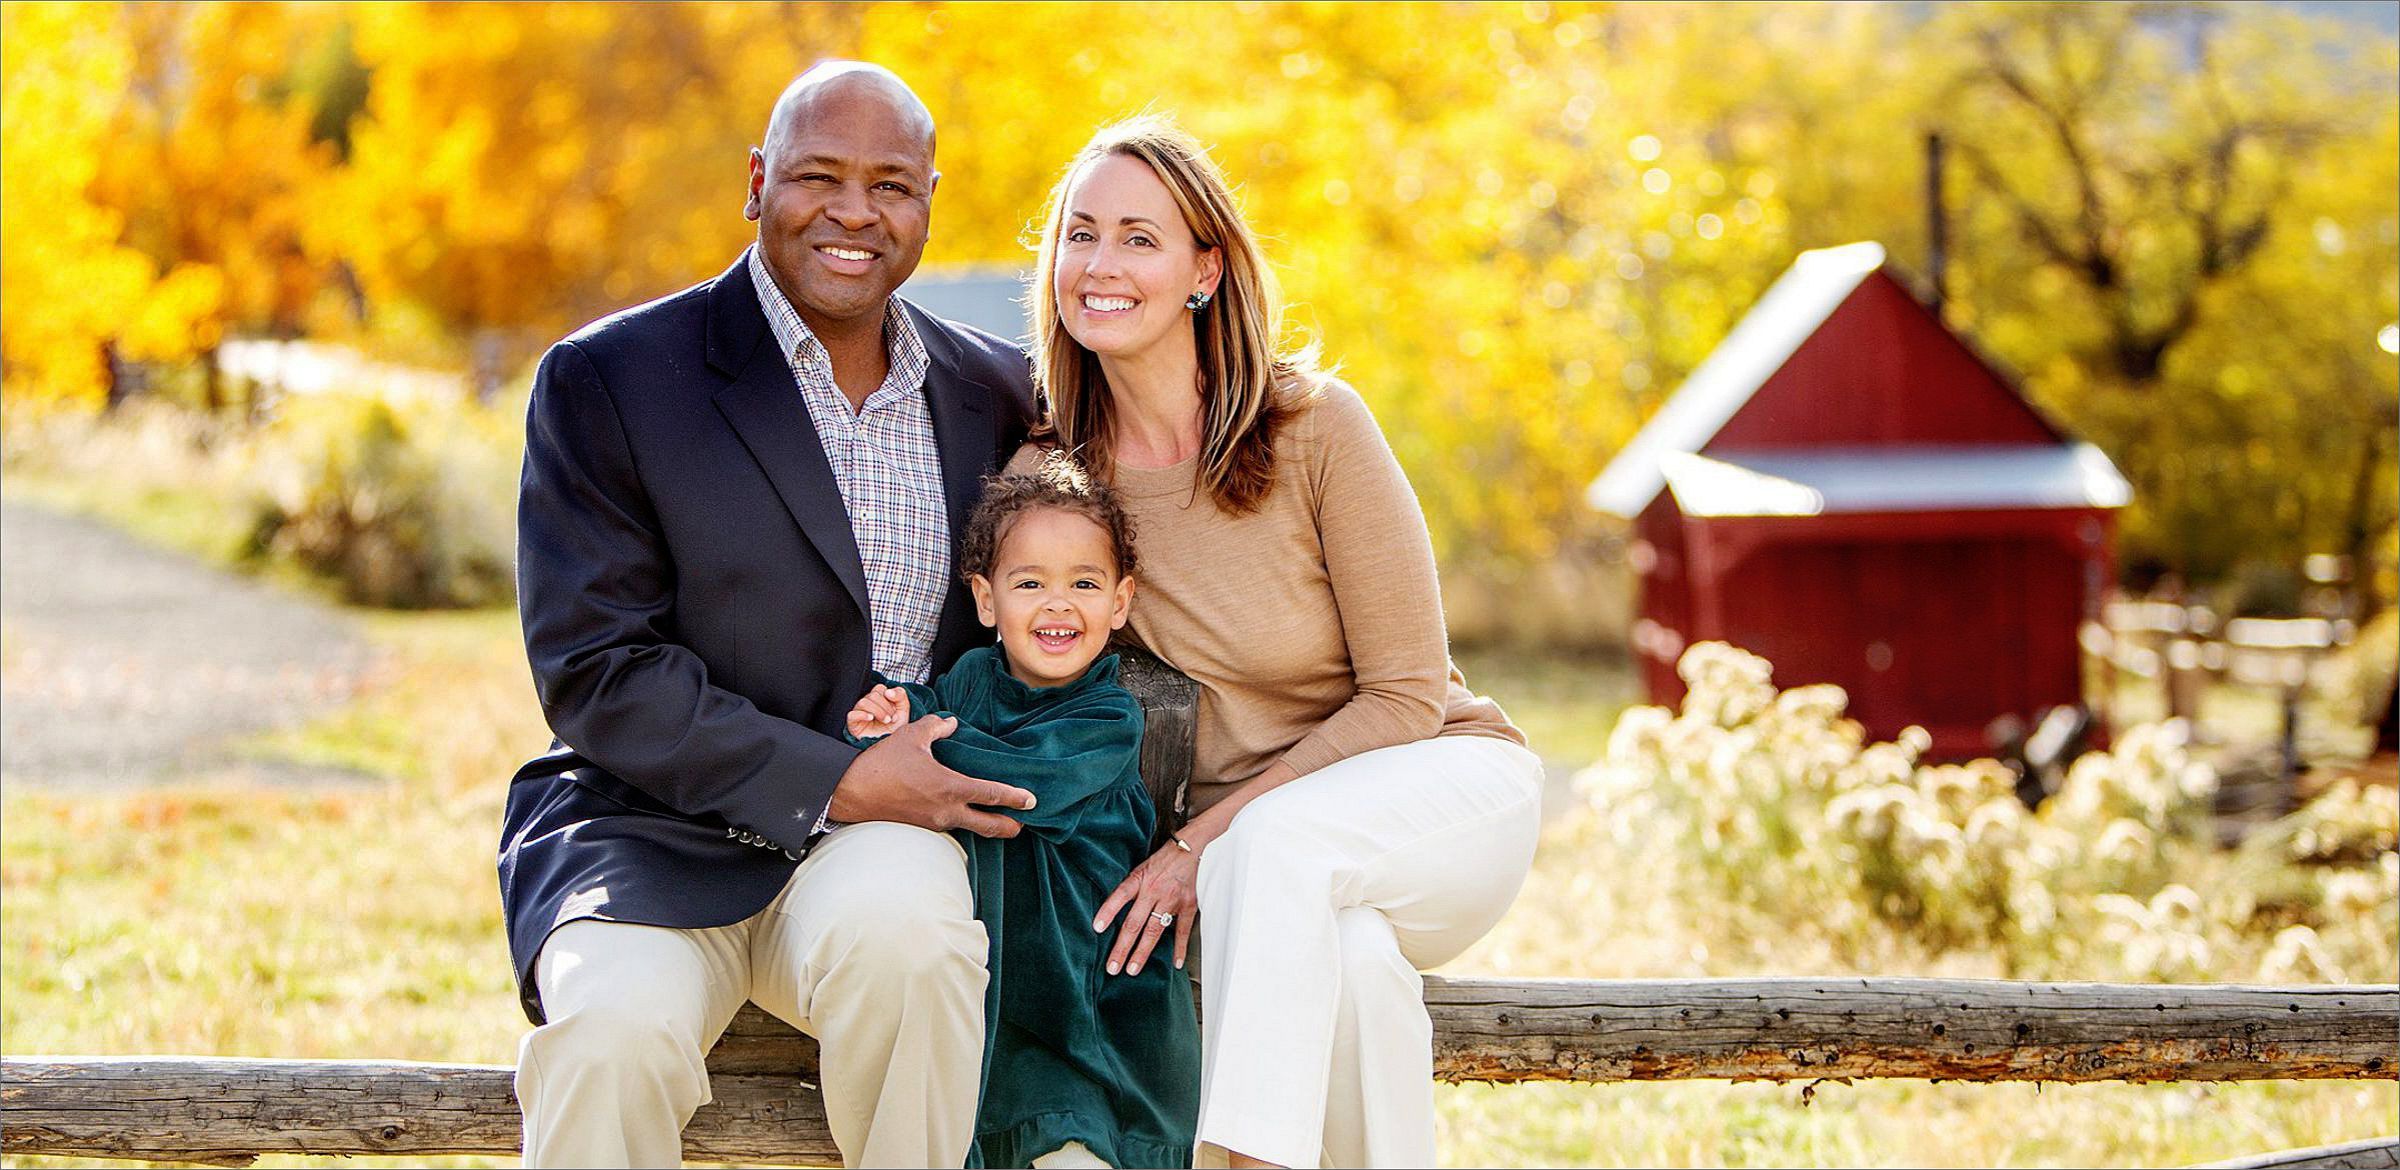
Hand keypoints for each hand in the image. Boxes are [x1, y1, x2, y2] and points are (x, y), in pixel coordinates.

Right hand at [829, 715, 1035, 836]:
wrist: (851, 792)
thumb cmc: (882, 764)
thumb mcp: (912, 736)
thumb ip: (937, 727)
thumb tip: (952, 723)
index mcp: (950, 788)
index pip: (992, 795)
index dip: (1015, 798)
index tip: (1032, 800)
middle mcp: (946, 811)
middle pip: (989, 826)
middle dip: (1009, 827)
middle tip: (1023, 824)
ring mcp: (934, 824)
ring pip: (969, 828)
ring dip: (986, 825)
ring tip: (999, 819)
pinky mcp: (922, 828)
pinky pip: (951, 826)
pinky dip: (963, 821)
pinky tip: (965, 813)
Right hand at [844, 684, 910, 739]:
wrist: (892, 750)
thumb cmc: (895, 732)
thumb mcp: (904, 711)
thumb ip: (900, 696)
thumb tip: (888, 692)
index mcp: (879, 701)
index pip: (880, 688)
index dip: (890, 696)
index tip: (896, 708)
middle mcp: (869, 706)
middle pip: (872, 694)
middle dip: (885, 706)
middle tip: (892, 717)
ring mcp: (860, 714)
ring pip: (863, 702)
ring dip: (877, 711)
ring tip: (885, 720)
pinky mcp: (853, 724)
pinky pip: (852, 714)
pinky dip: (862, 715)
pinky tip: (871, 719)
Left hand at [1093, 839, 1199, 975]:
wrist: (1190, 847)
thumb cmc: (1162, 860)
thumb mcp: (1140, 867)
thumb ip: (1130, 888)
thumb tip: (1112, 911)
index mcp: (1140, 879)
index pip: (1120, 895)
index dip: (1108, 911)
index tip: (1097, 928)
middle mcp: (1154, 890)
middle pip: (1134, 923)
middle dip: (1122, 947)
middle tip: (1113, 967)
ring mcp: (1171, 899)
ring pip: (1154, 930)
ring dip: (1142, 952)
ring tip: (1132, 969)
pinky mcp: (1188, 905)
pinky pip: (1182, 930)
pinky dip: (1179, 948)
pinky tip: (1175, 962)